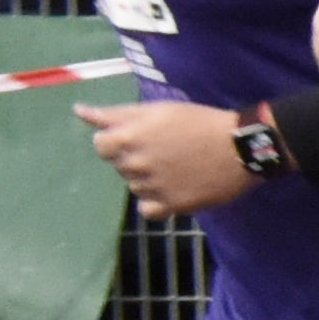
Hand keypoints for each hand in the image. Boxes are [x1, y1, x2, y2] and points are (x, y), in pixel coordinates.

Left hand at [85, 94, 260, 211]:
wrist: (240, 148)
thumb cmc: (199, 122)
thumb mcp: (156, 110)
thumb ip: (114, 114)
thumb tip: (78, 111)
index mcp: (129, 138)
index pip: (101, 145)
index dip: (118, 139)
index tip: (140, 136)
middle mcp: (136, 164)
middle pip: (120, 165)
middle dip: (135, 157)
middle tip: (165, 149)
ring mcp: (152, 187)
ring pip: (134, 186)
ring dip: (148, 179)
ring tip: (176, 167)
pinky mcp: (170, 206)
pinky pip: (147, 209)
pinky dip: (156, 201)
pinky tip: (172, 188)